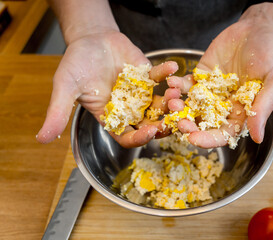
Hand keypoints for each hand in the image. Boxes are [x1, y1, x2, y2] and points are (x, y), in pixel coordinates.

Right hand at [36, 30, 178, 146]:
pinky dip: (167, 72)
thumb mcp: (65, 88)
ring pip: (159, 104)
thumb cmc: (76, 64)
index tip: (150, 132)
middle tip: (174, 119)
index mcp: (111, 116)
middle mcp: (129, 109)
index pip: (127, 135)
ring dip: (169, 100)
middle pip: (149, 124)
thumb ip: (58, 112)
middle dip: (163, 124)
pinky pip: (160, 77)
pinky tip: (173, 66)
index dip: (139, 137)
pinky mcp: (148, 76)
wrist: (88, 39)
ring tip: (174, 92)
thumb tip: (41, 139)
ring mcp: (141, 93)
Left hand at [167, 3, 272, 147]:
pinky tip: (172, 83)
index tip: (193, 140)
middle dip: (190, 125)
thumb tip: (257, 138)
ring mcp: (211, 91)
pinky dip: (178, 85)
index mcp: (242, 111)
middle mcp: (224, 105)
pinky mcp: (201, 75)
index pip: (224, 133)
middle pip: (204, 123)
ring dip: (180, 107)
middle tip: (179, 122)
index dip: (209, 139)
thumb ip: (264, 107)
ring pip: (192, 106)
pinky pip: (187, 85)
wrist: (259, 27)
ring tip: (172, 101)